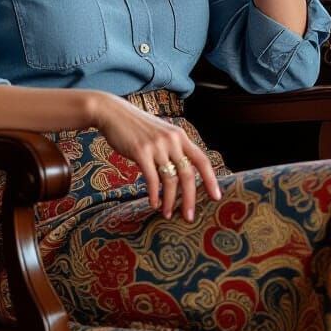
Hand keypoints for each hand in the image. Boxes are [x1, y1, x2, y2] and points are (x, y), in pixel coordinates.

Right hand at [92, 93, 221, 221]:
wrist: (113, 113)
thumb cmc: (137, 127)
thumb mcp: (161, 133)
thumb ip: (173, 149)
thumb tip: (182, 175)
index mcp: (180, 136)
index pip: (202, 160)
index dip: (210, 179)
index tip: (216, 196)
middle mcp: (172, 140)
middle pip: (188, 174)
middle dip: (190, 199)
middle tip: (189, 217)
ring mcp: (157, 146)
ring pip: (170, 180)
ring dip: (170, 200)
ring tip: (167, 214)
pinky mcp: (141, 152)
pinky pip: (152, 179)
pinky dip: (154, 194)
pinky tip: (153, 204)